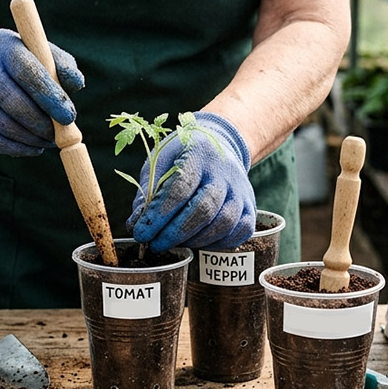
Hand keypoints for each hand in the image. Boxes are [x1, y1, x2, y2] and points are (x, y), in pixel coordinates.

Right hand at [0, 29, 83, 155]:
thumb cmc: (21, 62)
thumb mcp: (42, 54)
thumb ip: (62, 66)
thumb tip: (76, 83)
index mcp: (6, 47)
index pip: (26, 71)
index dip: (48, 95)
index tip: (69, 116)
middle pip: (9, 99)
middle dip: (38, 122)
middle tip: (57, 135)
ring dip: (28, 138)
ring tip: (47, 141)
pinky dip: (14, 147)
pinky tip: (32, 147)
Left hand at [128, 112, 255, 251]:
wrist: (219, 144)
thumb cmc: (182, 157)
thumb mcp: (159, 163)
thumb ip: (147, 193)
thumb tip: (136, 225)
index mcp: (198, 154)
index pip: (179, 189)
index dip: (158, 215)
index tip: (140, 233)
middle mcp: (224, 172)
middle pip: (204, 209)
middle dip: (175, 233)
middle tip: (154, 244)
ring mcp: (241, 190)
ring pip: (223, 224)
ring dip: (194, 241)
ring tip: (173, 244)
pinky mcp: (251, 207)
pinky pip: (239, 232)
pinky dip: (217, 243)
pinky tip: (197, 242)